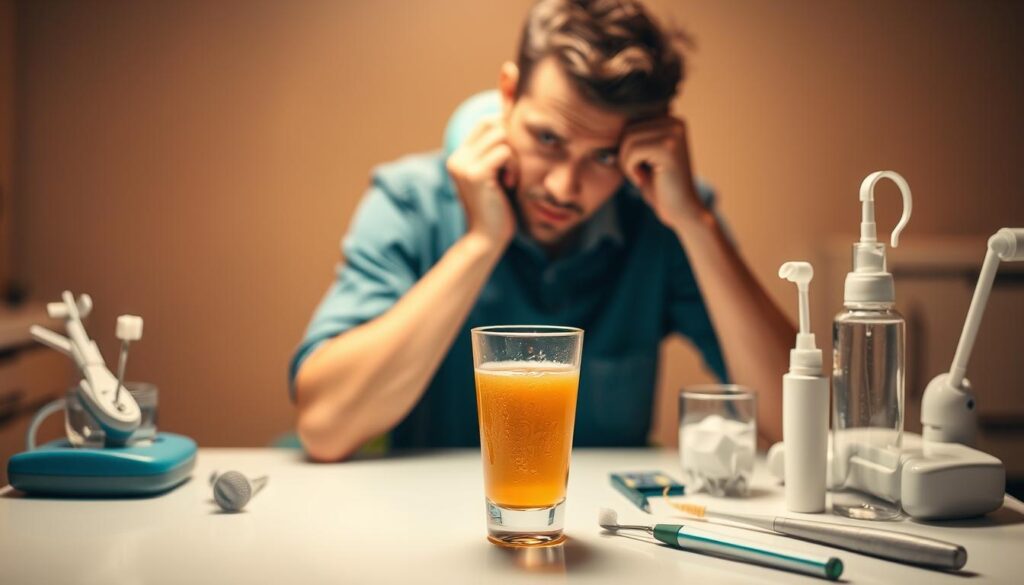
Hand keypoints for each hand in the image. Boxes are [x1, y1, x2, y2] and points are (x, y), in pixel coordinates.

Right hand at [446, 117, 517, 249]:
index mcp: (459, 156)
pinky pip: (504, 152)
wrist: (487, 238)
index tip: (517, 152)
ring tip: (511, 177)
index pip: (485, 121)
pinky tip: (511, 184)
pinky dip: (514, 166)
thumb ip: (499, 150)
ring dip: (514, 155)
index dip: (505, 128)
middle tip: (514, 167)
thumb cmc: (497, 208)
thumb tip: (514, 121)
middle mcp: (457, 157)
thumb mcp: (497, 174)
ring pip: (501, 135)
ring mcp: (464, 164)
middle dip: (512, 141)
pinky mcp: (475, 174)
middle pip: (493, 123)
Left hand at [619, 116, 704, 229]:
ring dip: (626, 163)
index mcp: (671, 119)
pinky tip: (643, 179)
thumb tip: (607, 117)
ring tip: (641, 175)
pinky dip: (630, 169)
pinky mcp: (669, 147)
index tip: (639, 165)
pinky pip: (632, 152)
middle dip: (625, 155)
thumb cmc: (658, 185)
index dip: (626, 147)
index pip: (630, 122)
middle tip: (640, 173)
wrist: (681, 210)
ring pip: (628, 139)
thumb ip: (635, 135)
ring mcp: (674, 132)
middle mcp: (676, 121)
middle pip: (628, 129)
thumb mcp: (644, 155)